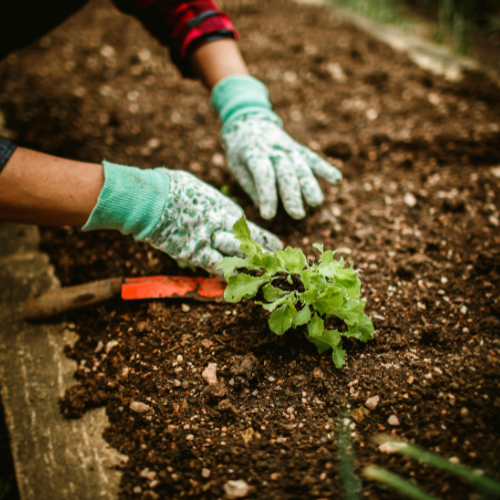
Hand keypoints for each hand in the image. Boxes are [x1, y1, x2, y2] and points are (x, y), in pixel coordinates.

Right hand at [82, 161, 282, 274]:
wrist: (151, 197)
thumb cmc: (170, 186)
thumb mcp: (196, 188)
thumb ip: (207, 200)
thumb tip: (208, 202)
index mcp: (222, 206)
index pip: (247, 226)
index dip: (261, 237)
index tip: (275, 244)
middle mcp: (221, 223)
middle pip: (248, 242)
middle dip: (263, 253)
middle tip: (277, 263)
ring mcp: (209, 239)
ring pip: (237, 256)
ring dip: (250, 267)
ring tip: (265, 275)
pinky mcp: (194, 252)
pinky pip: (215, 266)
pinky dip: (225, 276)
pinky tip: (236, 284)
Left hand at [211, 76, 341, 219]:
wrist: (249, 121)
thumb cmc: (240, 151)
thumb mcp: (236, 166)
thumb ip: (250, 185)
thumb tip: (264, 206)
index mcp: (253, 153)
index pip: (262, 174)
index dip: (266, 195)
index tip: (268, 215)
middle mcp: (273, 149)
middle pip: (285, 171)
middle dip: (292, 193)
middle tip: (297, 214)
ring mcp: (288, 148)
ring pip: (301, 166)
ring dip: (310, 184)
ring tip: (316, 202)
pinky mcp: (298, 149)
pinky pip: (313, 158)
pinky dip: (325, 168)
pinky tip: (336, 179)